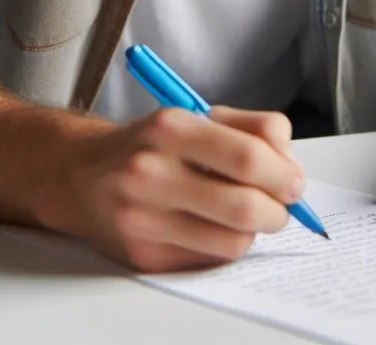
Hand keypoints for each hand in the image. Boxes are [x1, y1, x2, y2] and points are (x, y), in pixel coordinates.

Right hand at [40, 106, 304, 272]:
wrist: (81, 174)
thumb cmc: (152, 143)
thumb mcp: (196, 115)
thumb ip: (251, 127)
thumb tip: (289, 160)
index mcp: (170, 127)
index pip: (247, 156)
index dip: (283, 173)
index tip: (294, 181)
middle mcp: (150, 172)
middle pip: (243, 206)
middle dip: (278, 211)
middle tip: (282, 205)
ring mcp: (143, 218)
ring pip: (232, 242)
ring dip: (253, 231)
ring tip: (246, 213)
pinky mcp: (142, 255)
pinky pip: (208, 260)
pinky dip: (223, 245)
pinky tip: (212, 226)